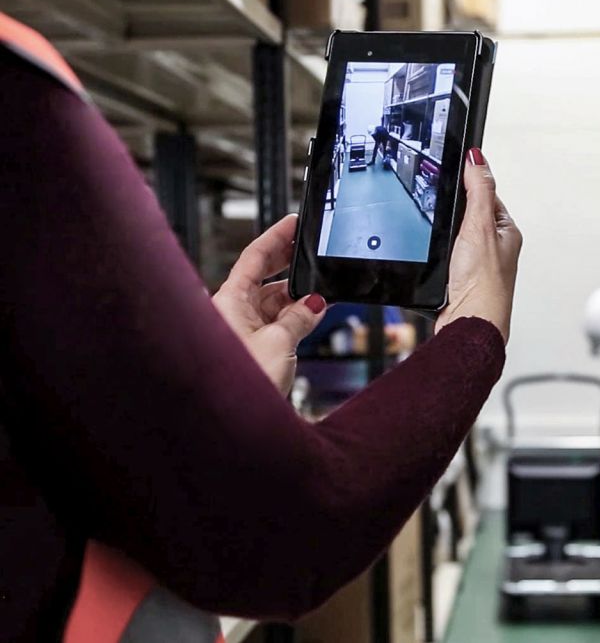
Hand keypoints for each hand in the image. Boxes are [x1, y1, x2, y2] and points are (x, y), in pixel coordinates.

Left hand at [212, 214, 326, 394]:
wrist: (233, 424)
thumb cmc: (240, 384)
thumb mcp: (280, 342)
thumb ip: (301, 317)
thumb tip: (315, 303)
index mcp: (228, 301)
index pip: (254, 258)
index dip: (275, 238)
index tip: (292, 223)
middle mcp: (232, 313)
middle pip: (264, 278)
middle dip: (290, 265)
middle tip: (310, 250)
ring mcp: (243, 332)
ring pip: (273, 303)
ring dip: (298, 298)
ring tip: (322, 293)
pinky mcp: (254, 349)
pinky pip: (277, 324)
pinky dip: (296, 319)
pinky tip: (313, 317)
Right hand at [436, 149, 521, 342]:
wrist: (470, 324)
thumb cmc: (484, 283)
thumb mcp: (479, 226)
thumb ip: (478, 190)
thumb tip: (477, 158)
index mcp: (506, 231)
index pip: (485, 195)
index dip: (466, 186)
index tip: (450, 178)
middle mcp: (494, 248)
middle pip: (465, 216)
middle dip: (449, 216)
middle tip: (441, 217)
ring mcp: (476, 265)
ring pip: (451, 239)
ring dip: (441, 241)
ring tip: (441, 247)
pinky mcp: (459, 280)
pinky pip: (443, 259)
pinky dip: (435, 258)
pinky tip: (435, 263)